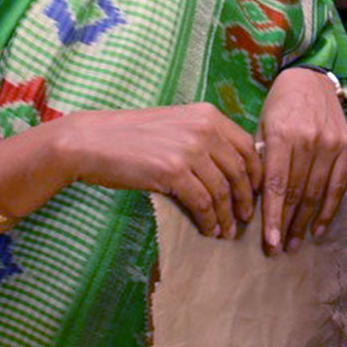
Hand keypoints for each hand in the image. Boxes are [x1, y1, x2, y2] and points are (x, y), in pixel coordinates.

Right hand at [57, 104, 259, 239]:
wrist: (91, 142)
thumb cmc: (130, 136)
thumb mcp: (176, 125)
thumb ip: (203, 138)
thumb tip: (229, 167)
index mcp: (208, 115)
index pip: (247, 146)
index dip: (256, 174)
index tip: (256, 192)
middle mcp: (204, 129)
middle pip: (240, 170)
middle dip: (246, 199)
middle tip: (244, 218)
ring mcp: (190, 149)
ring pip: (223, 190)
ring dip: (227, 215)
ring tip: (226, 231)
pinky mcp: (173, 171)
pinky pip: (202, 202)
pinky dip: (209, 220)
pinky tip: (209, 230)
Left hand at [260, 67, 346, 254]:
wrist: (311, 78)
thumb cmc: (279, 105)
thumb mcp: (261, 126)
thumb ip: (261, 160)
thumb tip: (257, 200)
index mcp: (282, 135)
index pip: (277, 185)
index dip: (273, 217)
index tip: (268, 243)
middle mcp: (309, 141)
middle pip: (297, 193)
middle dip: (287, 225)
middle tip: (278, 249)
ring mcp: (331, 144)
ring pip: (317, 193)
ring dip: (306, 223)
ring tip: (295, 243)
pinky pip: (338, 186)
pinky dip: (328, 210)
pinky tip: (319, 229)